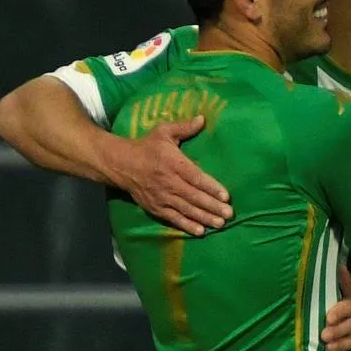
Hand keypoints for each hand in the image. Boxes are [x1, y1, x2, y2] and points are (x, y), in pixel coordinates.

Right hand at [119, 116, 232, 234]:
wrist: (121, 164)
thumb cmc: (147, 147)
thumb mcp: (164, 132)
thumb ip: (184, 127)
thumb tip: (202, 119)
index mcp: (173, 163)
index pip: (196, 177)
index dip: (211, 187)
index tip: (226, 196)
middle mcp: (169, 182)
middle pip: (194, 196)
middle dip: (213, 206)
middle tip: (229, 214)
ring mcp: (162, 197)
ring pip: (186, 210)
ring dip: (204, 218)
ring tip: (220, 224)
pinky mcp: (156, 208)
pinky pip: (174, 219)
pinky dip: (187, 226)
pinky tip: (201, 231)